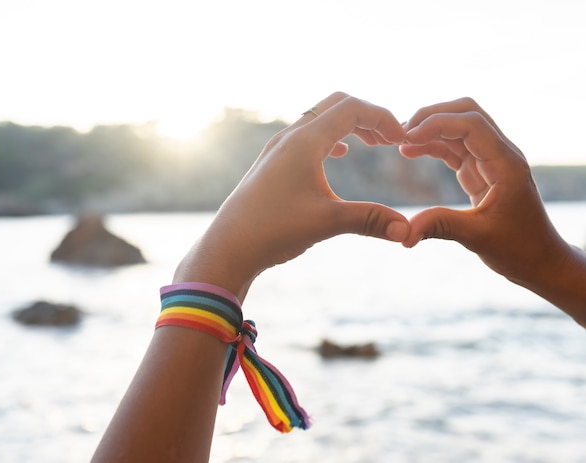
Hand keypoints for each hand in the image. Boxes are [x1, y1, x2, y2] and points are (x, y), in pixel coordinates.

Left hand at [175, 92, 409, 299]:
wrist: (229, 247)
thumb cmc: (274, 230)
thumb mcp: (327, 222)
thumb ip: (369, 220)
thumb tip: (406, 230)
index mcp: (305, 141)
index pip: (352, 108)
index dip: (383, 118)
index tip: (402, 140)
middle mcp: (289, 137)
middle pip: (336, 105)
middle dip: (368, 117)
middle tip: (390, 139)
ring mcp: (277, 149)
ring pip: (319, 120)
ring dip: (348, 126)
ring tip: (371, 144)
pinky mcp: (271, 164)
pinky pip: (306, 136)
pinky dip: (330, 138)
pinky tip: (337, 155)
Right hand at [399, 97, 576, 299]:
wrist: (540, 260)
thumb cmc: (519, 249)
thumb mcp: (478, 238)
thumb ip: (440, 226)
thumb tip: (403, 233)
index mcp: (506, 164)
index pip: (471, 124)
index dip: (437, 124)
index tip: (407, 138)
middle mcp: (500, 154)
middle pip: (466, 114)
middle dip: (432, 116)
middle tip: (401, 132)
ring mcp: (490, 161)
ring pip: (458, 128)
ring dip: (430, 130)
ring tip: (401, 143)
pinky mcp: (480, 171)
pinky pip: (455, 147)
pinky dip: (433, 145)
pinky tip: (412, 152)